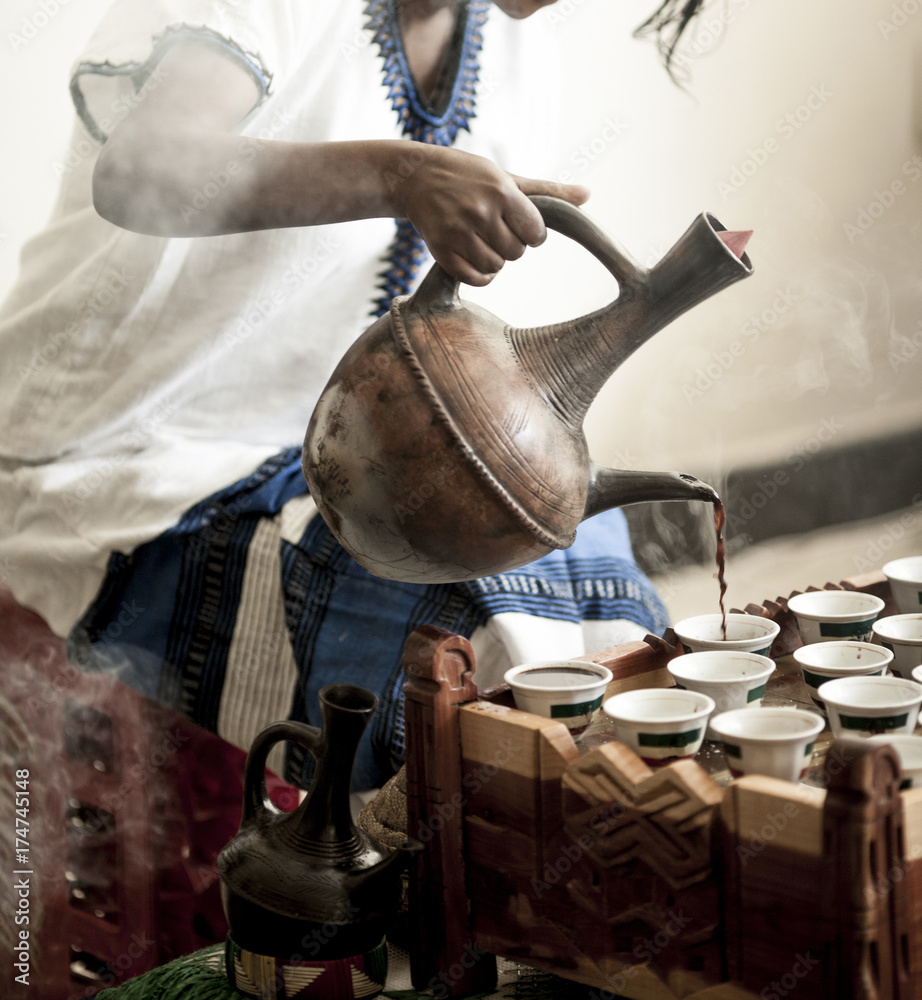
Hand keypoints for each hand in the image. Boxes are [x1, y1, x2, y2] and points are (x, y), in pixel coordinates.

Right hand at [394, 145, 588, 285]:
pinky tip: (475, 258)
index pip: (535, 233)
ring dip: (494, 260)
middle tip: (494, 229)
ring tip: (481, 240)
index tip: (517, 224)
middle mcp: (481, 211)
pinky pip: (476, 279)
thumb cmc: (468, 175)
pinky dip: (480, 275)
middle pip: (516, 253)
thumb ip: (547, 191)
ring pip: (496, 268)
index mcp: (502, 191)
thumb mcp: (507, 177)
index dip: (530, 233)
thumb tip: (588, 195)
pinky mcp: (442, 251)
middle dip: (510, 246)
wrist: (414, 177)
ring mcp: (459, 232)